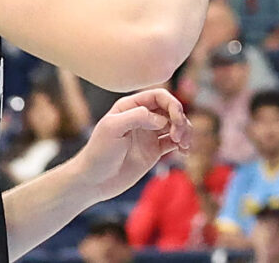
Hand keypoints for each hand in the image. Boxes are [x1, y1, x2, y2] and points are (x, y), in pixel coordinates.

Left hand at [70, 89, 191, 201]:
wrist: (93, 181)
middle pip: (171, 110)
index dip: (172, 104)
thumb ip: (137, 116)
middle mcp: (143, 117)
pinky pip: (175, 143)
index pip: (159, 96)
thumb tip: (162, 119)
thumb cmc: (98, 152)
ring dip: (185, 132)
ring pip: (176, 125)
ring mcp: (149, 134)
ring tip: (184, 145)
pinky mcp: (154, 151)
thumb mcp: (112, 128)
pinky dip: (183, 145)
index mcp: (131, 106)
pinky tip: (185, 152)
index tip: (176, 119)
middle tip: (179, 136)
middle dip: (180, 120)